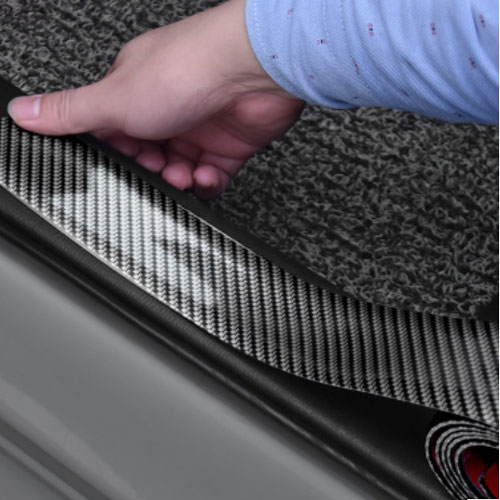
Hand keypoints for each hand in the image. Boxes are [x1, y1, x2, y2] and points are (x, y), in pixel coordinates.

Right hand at [8, 0, 303, 198]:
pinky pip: (212, 177)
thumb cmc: (188, 71)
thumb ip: (70, 113)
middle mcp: (168, 108)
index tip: (125, 163)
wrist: (252, 70)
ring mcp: (200, 127)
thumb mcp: (114, 98)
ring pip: (181, 171)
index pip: (115, 134)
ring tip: (185, 175)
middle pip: (150, 158)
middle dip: (152, 172)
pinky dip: (207, 184)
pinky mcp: (228, 145)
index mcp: (135, 92)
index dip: (119, 156)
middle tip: (159, 170)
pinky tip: (206, 178)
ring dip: (181, 181)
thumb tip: (23, 111)